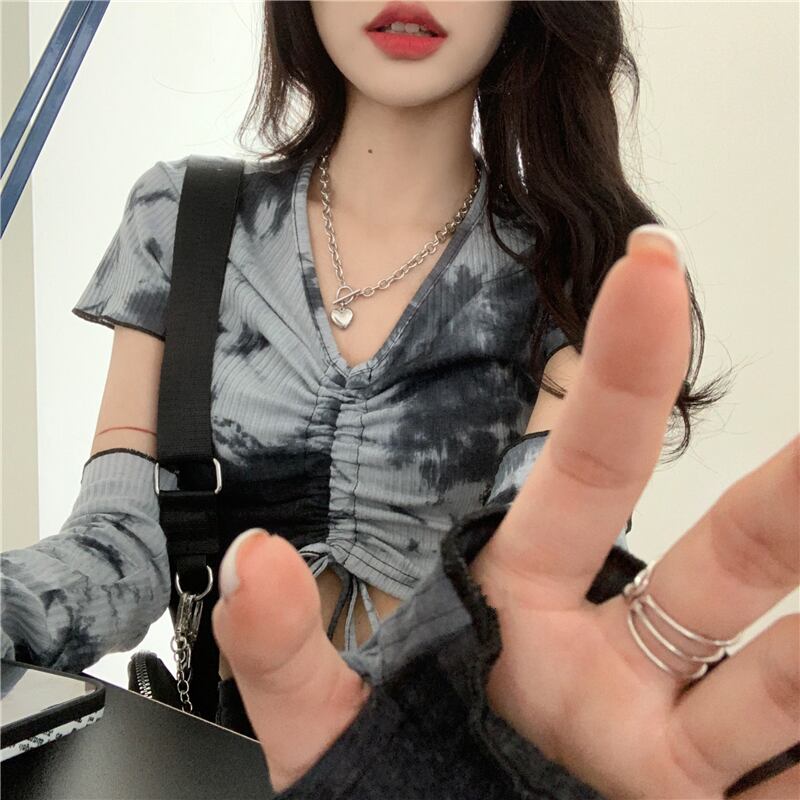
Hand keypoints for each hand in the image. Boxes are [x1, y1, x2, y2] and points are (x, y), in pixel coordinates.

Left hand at [212, 229, 798, 797]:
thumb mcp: (331, 742)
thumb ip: (289, 655)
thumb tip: (253, 560)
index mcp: (527, 624)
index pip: (583, 477)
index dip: (617, 371)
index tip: (650, 265)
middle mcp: (619, 672)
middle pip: (730, 558)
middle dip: (792, 496)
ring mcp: (683, 746)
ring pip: (789, 662)